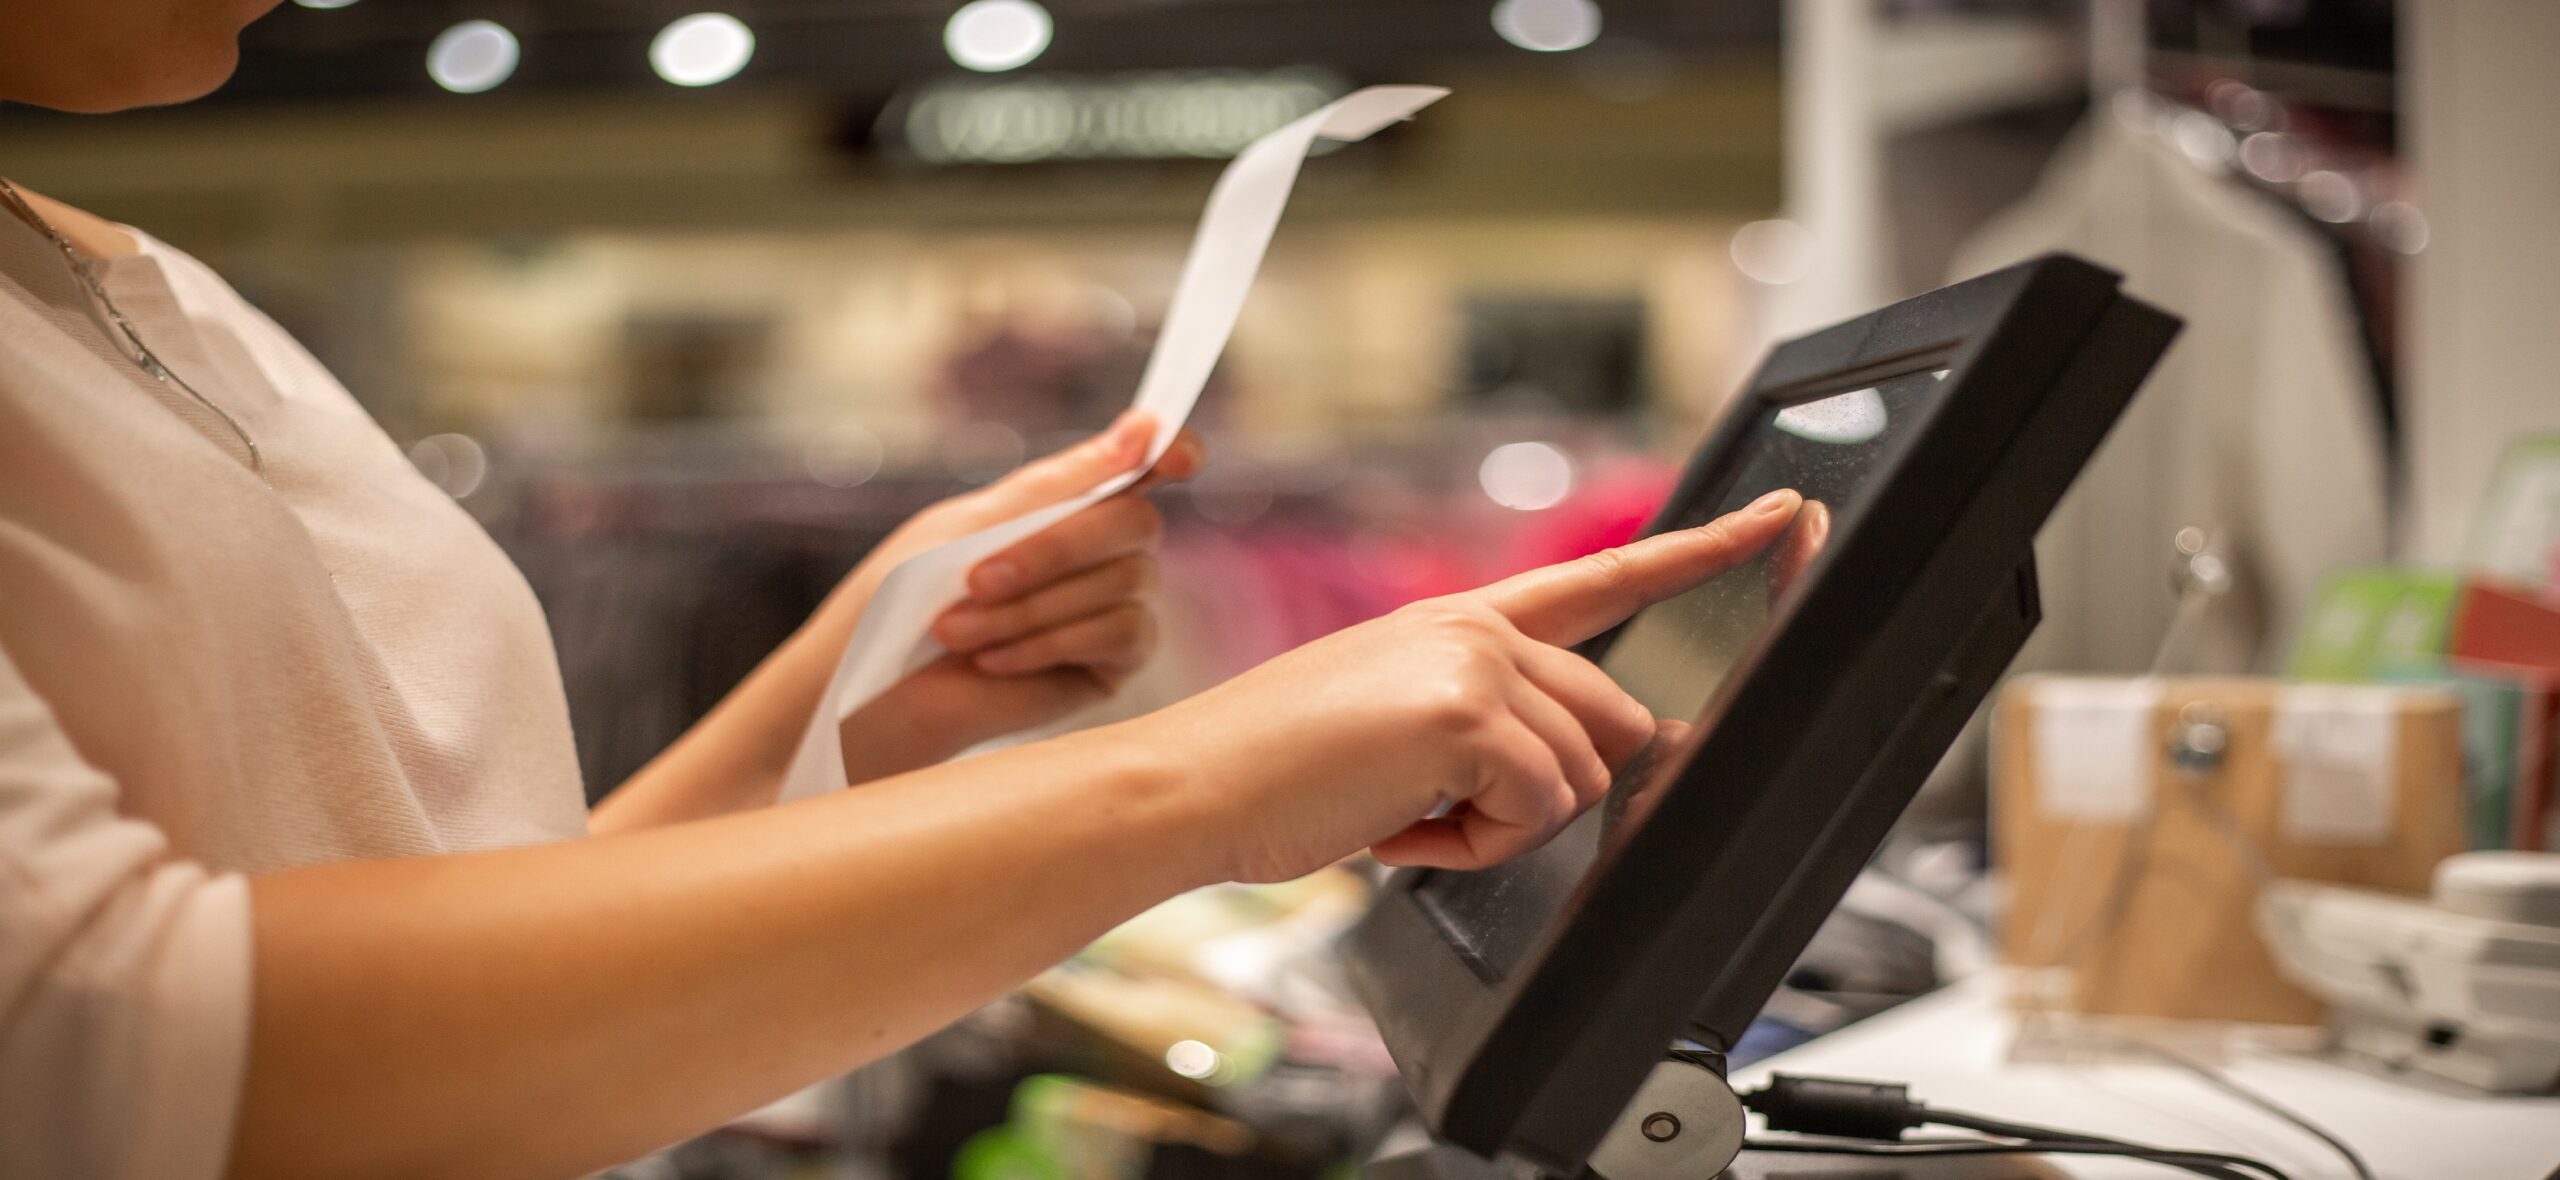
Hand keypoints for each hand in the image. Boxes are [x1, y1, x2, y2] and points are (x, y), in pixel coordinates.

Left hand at [822, 412, 1206, 776]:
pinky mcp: (1116, 663)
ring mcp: (1120, 605)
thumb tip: (1144, 429)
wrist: (880, 691)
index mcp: (1071, 500)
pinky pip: (1119, 632)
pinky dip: (1047, 642)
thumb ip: (1057, 484)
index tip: (1173, 455)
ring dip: (1028, 607)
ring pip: (1122, 581)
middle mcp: (1108, 549)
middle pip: (1136, 520)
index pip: (1147, 462)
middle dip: (1053, 549)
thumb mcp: (973, 523)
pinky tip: (991, 661)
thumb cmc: (911, 598)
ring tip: (955, 631)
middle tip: (974, 580)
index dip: (1172, 450)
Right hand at [1129, 488, 1804, 882]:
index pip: (1608, 578)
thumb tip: (1589, 759)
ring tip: (1401, 809)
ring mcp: (1476, 661)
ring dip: (1499, 826)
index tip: (1782, 516)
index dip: (1705, 550)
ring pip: (1580, 778)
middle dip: (1546, 793)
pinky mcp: (1467, 712)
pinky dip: (1473, 846)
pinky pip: (1536, 810)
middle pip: (1613, 725)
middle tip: (1436, 807)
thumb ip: (1492, 721)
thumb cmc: (1276, 770)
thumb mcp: (1396, 724)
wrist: (1191, 785)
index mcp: (1466, 619)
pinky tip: (1397, 823)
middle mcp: (1480, 626)